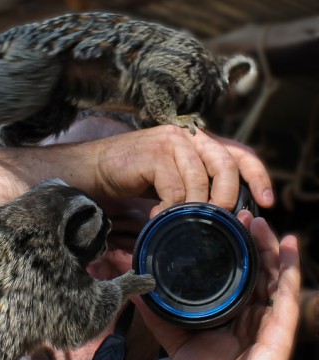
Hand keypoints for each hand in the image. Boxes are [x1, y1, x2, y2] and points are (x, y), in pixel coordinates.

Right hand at [93, 125, 273, 216]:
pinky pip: (175, 189)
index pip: (240, 153)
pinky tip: (157, 217)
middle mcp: (188, 136)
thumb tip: (223, 213)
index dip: (257, 177)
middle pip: (226, 165)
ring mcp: (171, 142)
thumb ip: (196, 186)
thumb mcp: (172, 181)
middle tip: (216, 220)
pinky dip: (169, 210)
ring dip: (192, 209)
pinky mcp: (155, 154)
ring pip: (200, 181)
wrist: (94, 170)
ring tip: (179, 223)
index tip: (266, 202)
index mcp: (198, 141)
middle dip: (226, 198)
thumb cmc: (131, 178)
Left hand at [135, 213, 300, 359]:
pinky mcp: (280, 329)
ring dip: (266, 244)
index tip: (214, 224)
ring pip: (272, 273)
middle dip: (247, 239)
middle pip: (253, 267)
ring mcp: (268, 319)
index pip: (232, 274)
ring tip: (255, 219)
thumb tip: (137, 288)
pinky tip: (287, 243)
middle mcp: (251, 312)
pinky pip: (286, 292)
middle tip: (235, 212)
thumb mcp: (175, 340)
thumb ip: (159, 314)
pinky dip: (289, 266)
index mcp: (229, 313)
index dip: (227, 249)